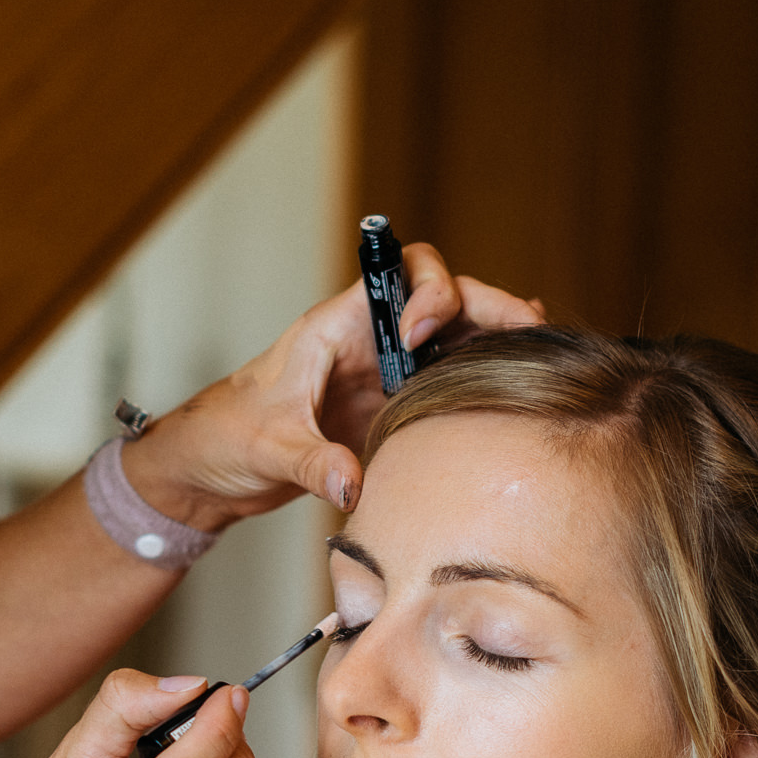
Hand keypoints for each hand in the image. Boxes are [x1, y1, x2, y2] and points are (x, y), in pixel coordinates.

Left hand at [121, 242, 543, 528]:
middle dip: (491, 306)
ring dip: (497, 342)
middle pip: (446, 299)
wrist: (212, 467)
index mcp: (338, 325)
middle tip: (530, 331)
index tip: (425, 332)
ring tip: (545, 358)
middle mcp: (371, 340)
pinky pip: (450, 384)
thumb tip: (352, 483)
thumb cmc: (227, 436)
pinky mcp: (395, 408)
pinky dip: (485, 382)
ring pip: (457, 338)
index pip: (400, 274)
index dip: (430, 289)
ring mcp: (387, 373)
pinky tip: (521, 394)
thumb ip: (310, 462)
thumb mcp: (267, 448)